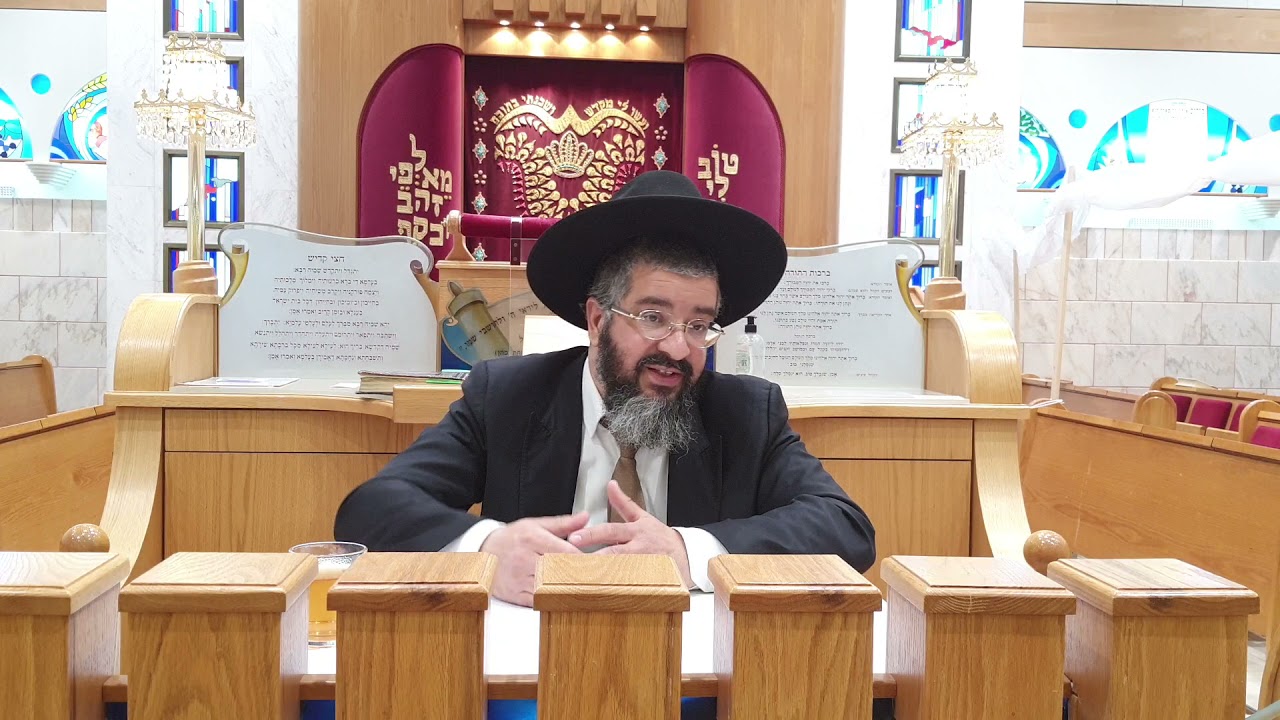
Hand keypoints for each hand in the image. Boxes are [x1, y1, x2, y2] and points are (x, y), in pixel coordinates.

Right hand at [480, 512, 588, 606]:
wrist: (483, 551)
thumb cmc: (512, 538)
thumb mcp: (535, 525)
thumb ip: (563, 524)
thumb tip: (585, 517)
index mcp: (532, 538)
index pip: (565, 552)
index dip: (585, 560)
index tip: (599, 564)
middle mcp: (524, 558)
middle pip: (560, 571)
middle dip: (580, 576)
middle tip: (598, 579)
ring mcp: (519, 579)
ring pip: (551, 588)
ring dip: (569, 590)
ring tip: (586, 590)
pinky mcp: (516, 595)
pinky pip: (540, 601)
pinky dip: (554, 601)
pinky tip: (565, 599)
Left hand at [567, 481, 693, 588]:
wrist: (685, 555)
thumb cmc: (660, 537)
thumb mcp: (642, 517)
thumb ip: (623, 502)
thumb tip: (610, 485)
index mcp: (635, 531)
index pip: (610, 531)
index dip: (592, 534)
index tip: (573, 537)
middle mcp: (638, 548)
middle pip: (613, 553)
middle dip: (593, 557)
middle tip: (574, 559)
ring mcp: (643, 566)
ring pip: (621, 571)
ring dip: (603, 574)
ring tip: (583, 577)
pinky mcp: (648, 580)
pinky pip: (632, 586)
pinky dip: (618, 588)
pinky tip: (603, 592)